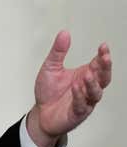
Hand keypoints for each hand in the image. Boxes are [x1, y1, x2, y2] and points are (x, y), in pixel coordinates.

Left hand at [27, 30, 111, 146]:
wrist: (40, 113)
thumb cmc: (48, 92)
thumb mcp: (50, 67)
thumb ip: (58, 52)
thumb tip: (64, 33)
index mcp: (84, 75)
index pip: (98, 64)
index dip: (103, 55)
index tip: (103, 46)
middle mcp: (87, 88)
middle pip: (103, 78)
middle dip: (106, 68)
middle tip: (104, 58)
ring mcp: (84, 101)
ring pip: (96, 93)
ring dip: (92, 84)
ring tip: (87, 74)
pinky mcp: (77, 113)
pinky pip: (82, 105)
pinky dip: (80, 97)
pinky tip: (76, 88)